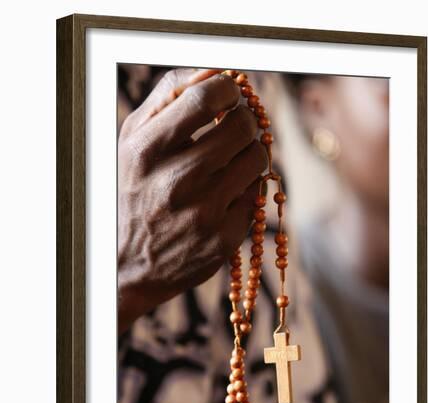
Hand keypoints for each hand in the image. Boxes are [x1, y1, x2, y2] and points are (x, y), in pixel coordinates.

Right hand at [118, 68, 267, 333]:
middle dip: (245, 119)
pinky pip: (256, 195)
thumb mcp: (132, 144)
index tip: (230, 94)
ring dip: (252, 152)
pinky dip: (247, 189)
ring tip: (234, 159)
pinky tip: (227, 195)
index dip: (228, 88)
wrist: (129, 266)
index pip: (204, 97)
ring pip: (258, 159)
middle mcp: (175, 181)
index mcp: (147, 151)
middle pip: (241, 126)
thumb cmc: (133, 195)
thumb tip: (213, 73)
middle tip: (237, 126)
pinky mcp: (223, 238)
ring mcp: (203, 213)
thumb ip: (166, 99)